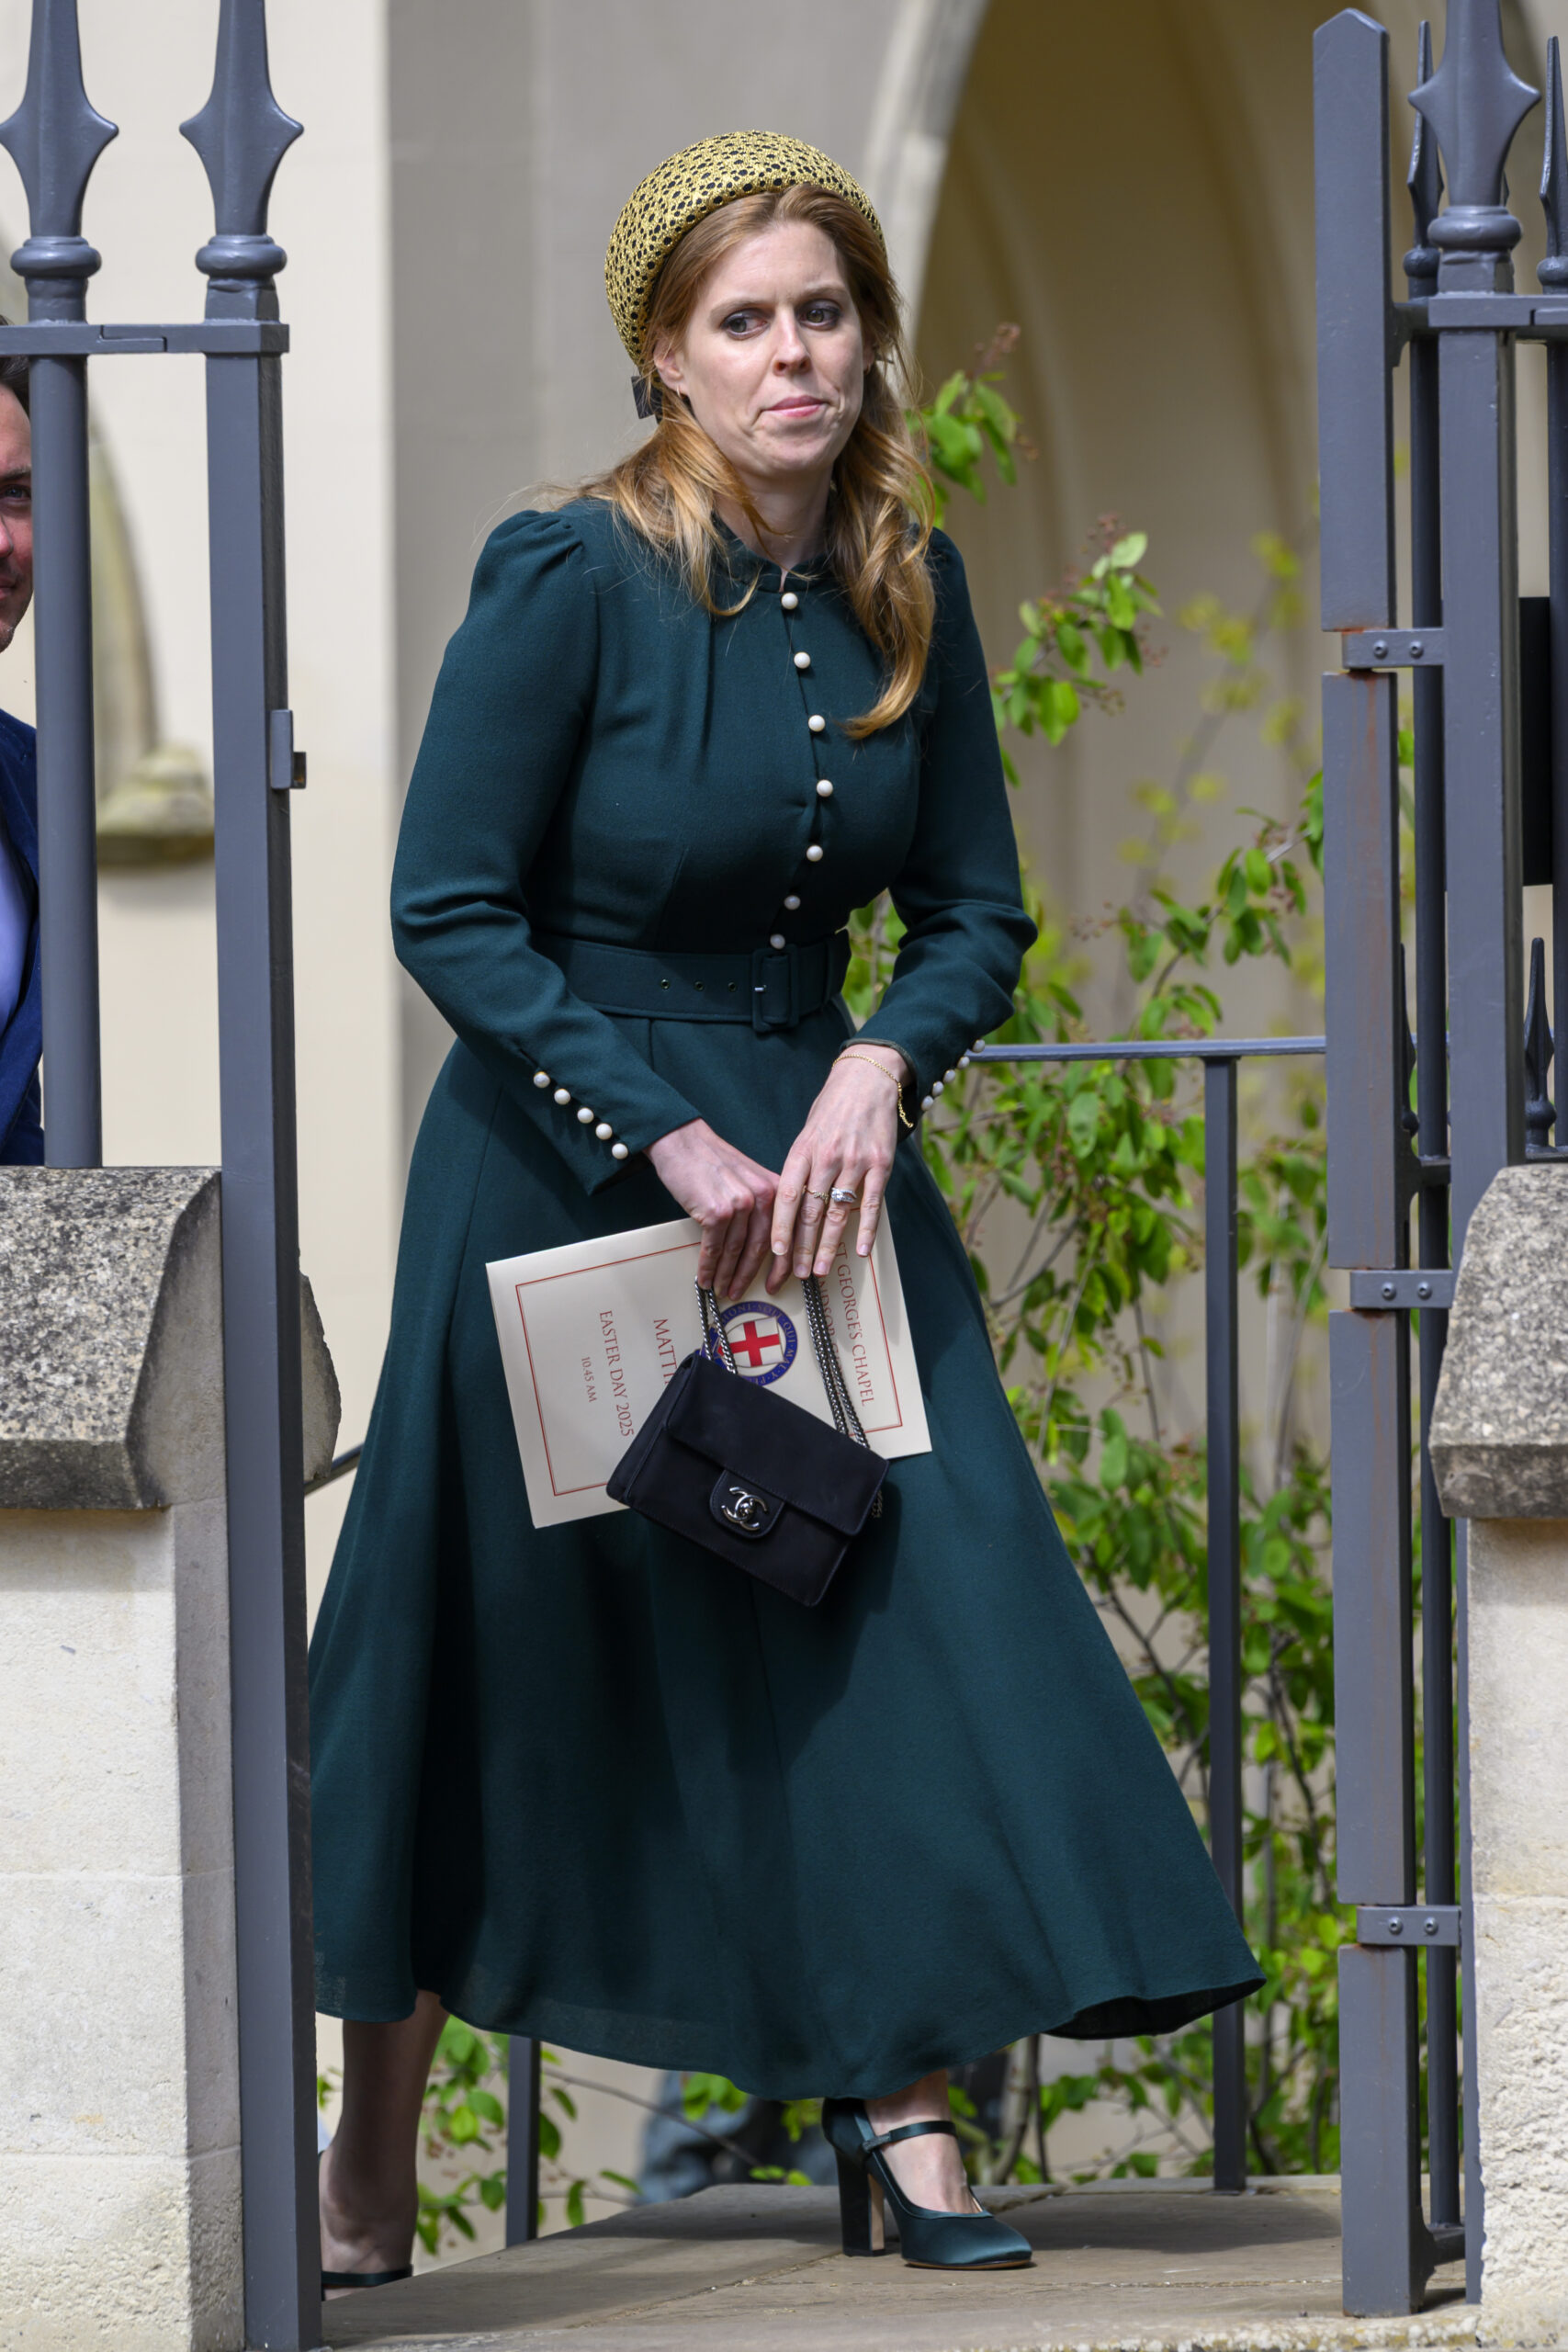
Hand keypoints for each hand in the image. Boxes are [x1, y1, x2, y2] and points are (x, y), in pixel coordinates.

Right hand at [645, 1119, 778, 1298]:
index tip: (778, 1282)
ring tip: (724, 1289)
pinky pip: (714, 1248)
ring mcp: (740, 1204)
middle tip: (743, 1291)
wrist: (682, 1142)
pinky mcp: (716, 1212)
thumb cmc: (711, 1160)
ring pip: (737, 1251)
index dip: (783, 1264)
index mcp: (776, 1189)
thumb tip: (760, 1242)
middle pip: (762, 1248)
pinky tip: (706, 1278)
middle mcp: (763, 1197)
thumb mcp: (749, 1177)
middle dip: (750, 1275)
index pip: (787, 1234)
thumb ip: (760, 1205)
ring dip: (728, 1275)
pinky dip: (709, 1267)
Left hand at [767, 1044, 908, 1293]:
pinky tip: (859, 1250)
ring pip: (838, 1212)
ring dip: (829, 1246)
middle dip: (802, 1247)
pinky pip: (870, 1203)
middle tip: (796, 1274)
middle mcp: (827, 1157)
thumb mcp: (807, 1133)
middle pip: (810, 1211)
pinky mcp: (881, 1164)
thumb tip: (790, 1206)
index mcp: (802, 1150)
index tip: (774, 1253)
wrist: (868, 1079)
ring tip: (821, 1271)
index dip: (779, 1227)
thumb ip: (800, 1167)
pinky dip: (865, 1229)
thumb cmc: (832, 1108)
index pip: (786, 1196)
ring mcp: (855, 1162)